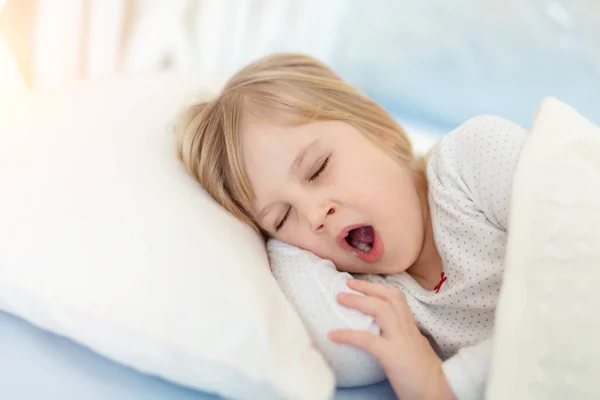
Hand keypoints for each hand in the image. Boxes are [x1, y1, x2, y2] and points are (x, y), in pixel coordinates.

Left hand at [329, 279, 454, 399]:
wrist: (438, 393)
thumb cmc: (425, 376)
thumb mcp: (415, 350)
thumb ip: (403, 339)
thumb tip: (385, 334)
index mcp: (411, 328)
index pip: (398, 299)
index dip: (380, 288)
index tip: (364, 284)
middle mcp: (407, 329)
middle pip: (390, 297)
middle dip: (368, 287)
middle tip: (348, 282)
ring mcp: (400, 340)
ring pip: (380, 309)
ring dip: (358, 301)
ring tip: (340, 297)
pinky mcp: (392, 355)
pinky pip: (367, 340)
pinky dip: (348, 335)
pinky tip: (334, 335)